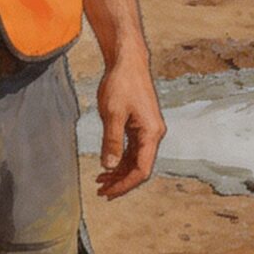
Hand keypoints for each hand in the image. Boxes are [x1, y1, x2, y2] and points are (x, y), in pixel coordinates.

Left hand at [94, 54, 165, 198]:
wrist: (127, 61)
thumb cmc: (121, 83)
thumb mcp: (113, 114)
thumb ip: (111, 141)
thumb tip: (109, 167)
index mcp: (151, 133)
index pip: (142, 169)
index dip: (125, 184)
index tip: (108, 192)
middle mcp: (153, 134)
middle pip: (140, 167)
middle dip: (121, 182)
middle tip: (101, 192)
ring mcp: (147, 130)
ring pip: (135, 159)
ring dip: (119, 172)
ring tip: (100, 182)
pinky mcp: (140, 124)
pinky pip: (132, 149)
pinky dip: (119, 159)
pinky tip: (106, 165)